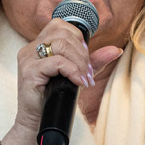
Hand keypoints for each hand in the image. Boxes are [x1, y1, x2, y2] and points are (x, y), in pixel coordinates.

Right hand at [12, 19, 123, 140]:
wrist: (38, 120)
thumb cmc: (56, 95)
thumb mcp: (78, 74)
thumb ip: (95, 61)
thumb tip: (116, 50)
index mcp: (39, 44)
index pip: (60, 24)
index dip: (78, 38)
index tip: (85, 58)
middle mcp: (31, 47)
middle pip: (63, 33)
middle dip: (82, 52)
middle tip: (87, 71)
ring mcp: (28, 58)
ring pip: (60, 45)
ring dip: (79, 62)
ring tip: (84, 78)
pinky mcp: (29, 71)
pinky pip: (56, 62)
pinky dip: (72, 71)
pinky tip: (78, 82)